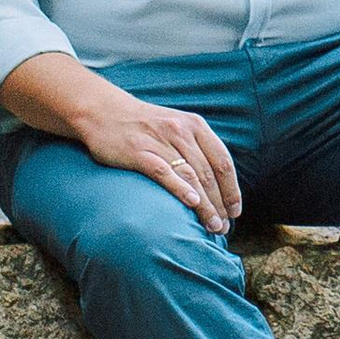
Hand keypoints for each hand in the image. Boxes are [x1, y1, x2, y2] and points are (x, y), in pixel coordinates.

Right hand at [74, 88, 242, 232]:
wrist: (103, 111)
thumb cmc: (143, 125)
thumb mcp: (176, 126)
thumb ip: (196, 148)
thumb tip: (217, 183)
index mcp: (196, 125)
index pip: (223, 161)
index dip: (232, 189)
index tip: (236, 211)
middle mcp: (182, 131)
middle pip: (209, 173)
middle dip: (220, 203)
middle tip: (224, 227)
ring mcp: (160, 141)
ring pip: (191, 176)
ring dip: (205, 204)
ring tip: (213, 225)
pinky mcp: (138, 152)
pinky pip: (164, 172)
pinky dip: (180, 188)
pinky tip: (192, 203)